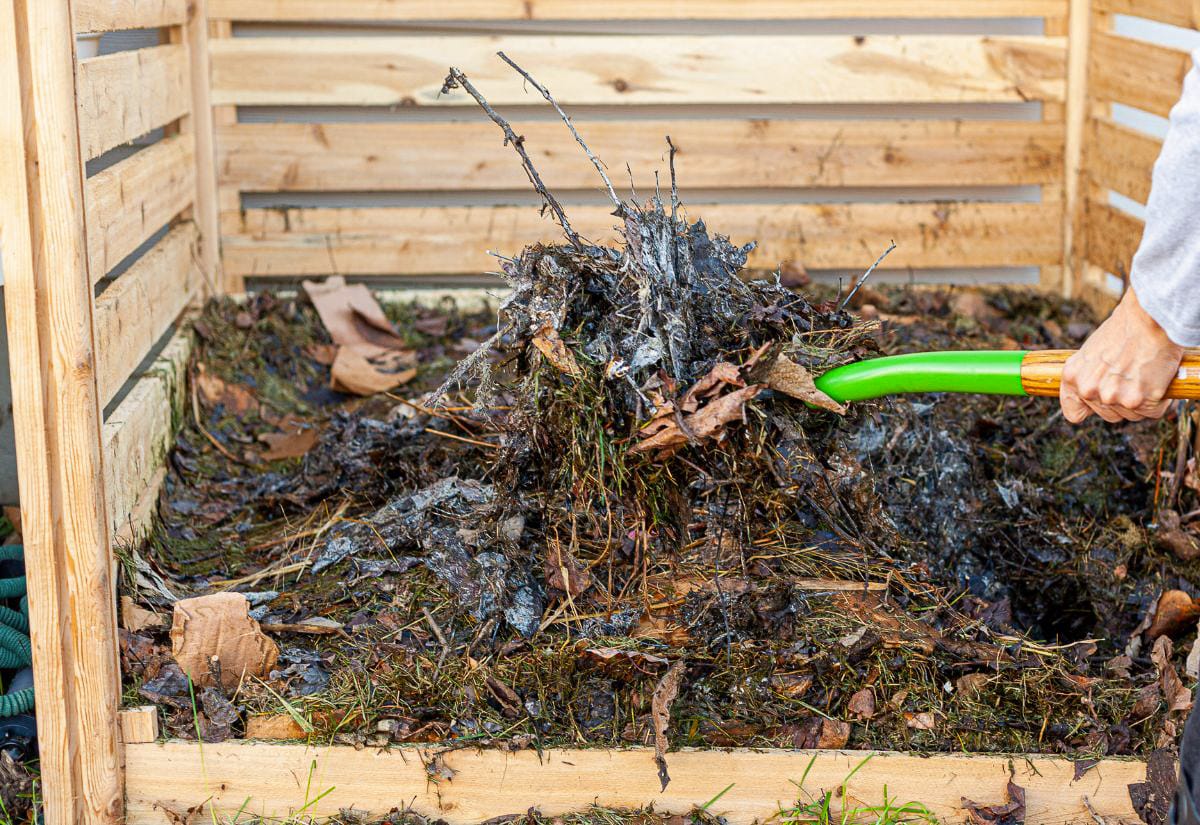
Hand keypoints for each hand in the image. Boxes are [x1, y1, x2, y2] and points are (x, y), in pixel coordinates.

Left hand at [1060, 288, 1183, 422]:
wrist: (1148, 317)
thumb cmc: (1124, 330)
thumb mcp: (1092, 352)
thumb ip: (1089, 375)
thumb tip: (1095, 392)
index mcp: (1072, 377)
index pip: (1074, 413)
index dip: (1091, 409)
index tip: (1103, 400)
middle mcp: (1088, 390)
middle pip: (1108, 415)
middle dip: (1122, 402)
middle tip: (1133, 377)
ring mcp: (1112, 397)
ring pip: (1131, 415)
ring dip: (1141, 402)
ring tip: (1145, 375)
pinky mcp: (1138, 400)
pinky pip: (1152, 412)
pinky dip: (1160, 401)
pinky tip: (1158, 380)